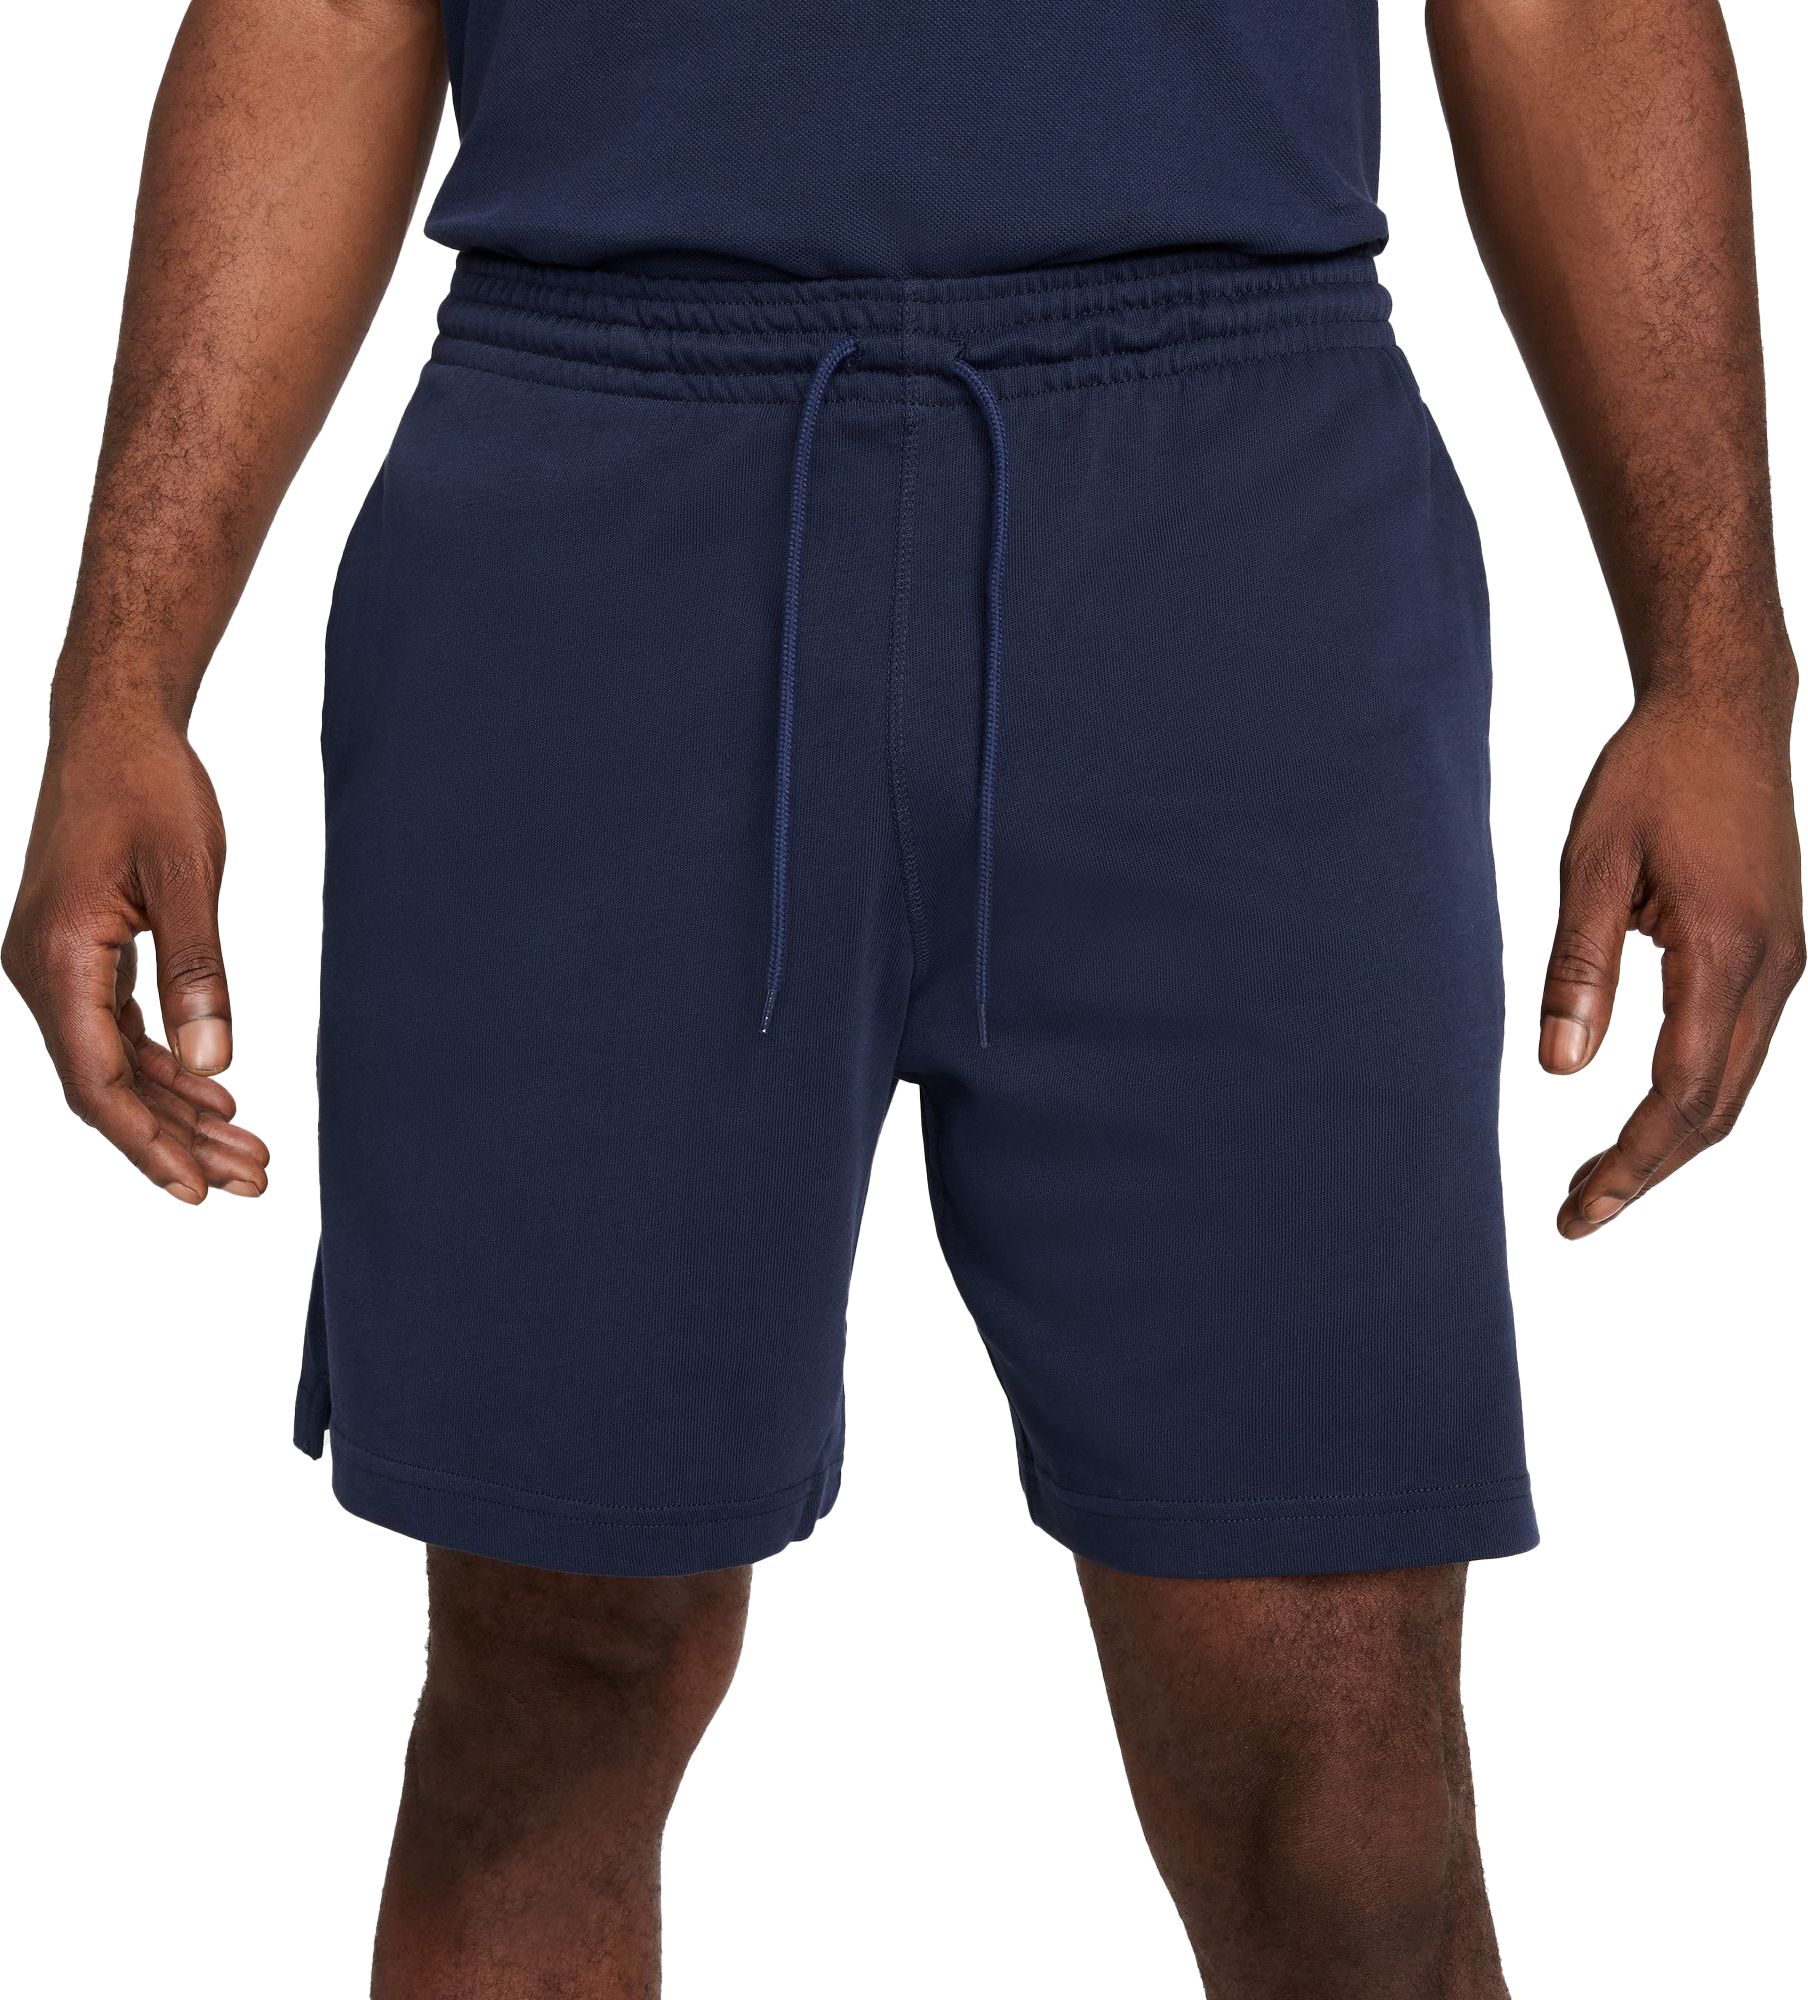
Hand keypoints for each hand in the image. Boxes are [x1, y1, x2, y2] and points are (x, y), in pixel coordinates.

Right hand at [4, 720, 268, 1203]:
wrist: (112, 728)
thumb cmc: (149, 788)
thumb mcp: (186, 876)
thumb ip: (199, 971)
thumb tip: (217, 1063)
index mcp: (57, 958)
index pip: (97, 1079)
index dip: (148, 1141)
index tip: (198, 1190)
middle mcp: (41, 973)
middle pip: (109, 1085)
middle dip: (179, 1141)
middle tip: (254, 1180)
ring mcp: (55, 968)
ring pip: (116, 1065)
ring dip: (179, 1111)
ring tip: (248, 1152)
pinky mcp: (79, 957)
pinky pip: (117, 1033)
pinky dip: (167, 1067)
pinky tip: (217, 1097)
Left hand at [1541, 685, 1801, 1237]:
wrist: (1724, 713)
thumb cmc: (1652, 775)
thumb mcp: (1591, 861)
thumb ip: (1576, 966)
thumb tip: (1558, 1067)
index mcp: (1725, 952)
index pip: (1680, 1094)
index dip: (1631, 1163)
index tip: (1579, 1210)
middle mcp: (1772, 969)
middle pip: (1716, 1110)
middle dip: (1646, 1172)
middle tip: (1575, 1215)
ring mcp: (1783, 963)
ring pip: (1732, 1087)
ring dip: (1669, 1142)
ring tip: (1595, 1179)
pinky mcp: (1775, 952)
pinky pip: (1738, 1049)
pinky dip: (1691, 1097)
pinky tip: (1641, 1112)